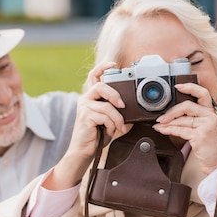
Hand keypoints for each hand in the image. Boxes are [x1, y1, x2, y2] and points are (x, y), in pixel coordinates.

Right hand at [43, 62, 127, 190]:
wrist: (84, 151)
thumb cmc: (97, 135)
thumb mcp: (110, 120)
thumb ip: (116, 111)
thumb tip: (132, 107)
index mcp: (91, 97)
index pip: (94, 76)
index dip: (103, 67)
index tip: (114, 64)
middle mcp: (85, 99)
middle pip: (100, 86)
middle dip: (115, 95)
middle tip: (123, 106)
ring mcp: (84, 107)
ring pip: (106, 106)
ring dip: (117, 119)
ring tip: (120, 127)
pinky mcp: (85, 117)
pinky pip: (105, 117)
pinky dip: (112, 126)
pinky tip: (110, 132)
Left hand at [153, 82, 216, 174]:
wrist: (216, 160)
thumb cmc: (209, 143)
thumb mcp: (206, 126)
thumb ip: (195, 116)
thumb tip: (174, 111)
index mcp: (212, 111)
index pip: (203, 93)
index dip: (190, 87)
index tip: (177, 87)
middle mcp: (211, 116)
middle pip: (186, 106)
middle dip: (171, 112)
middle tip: (161, 117)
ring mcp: (206, 125)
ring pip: (181, 120)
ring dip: (166, 123)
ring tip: (158, 125)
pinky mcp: (200, 135)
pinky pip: (180, 130)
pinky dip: (168, 130)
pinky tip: (162, 130)